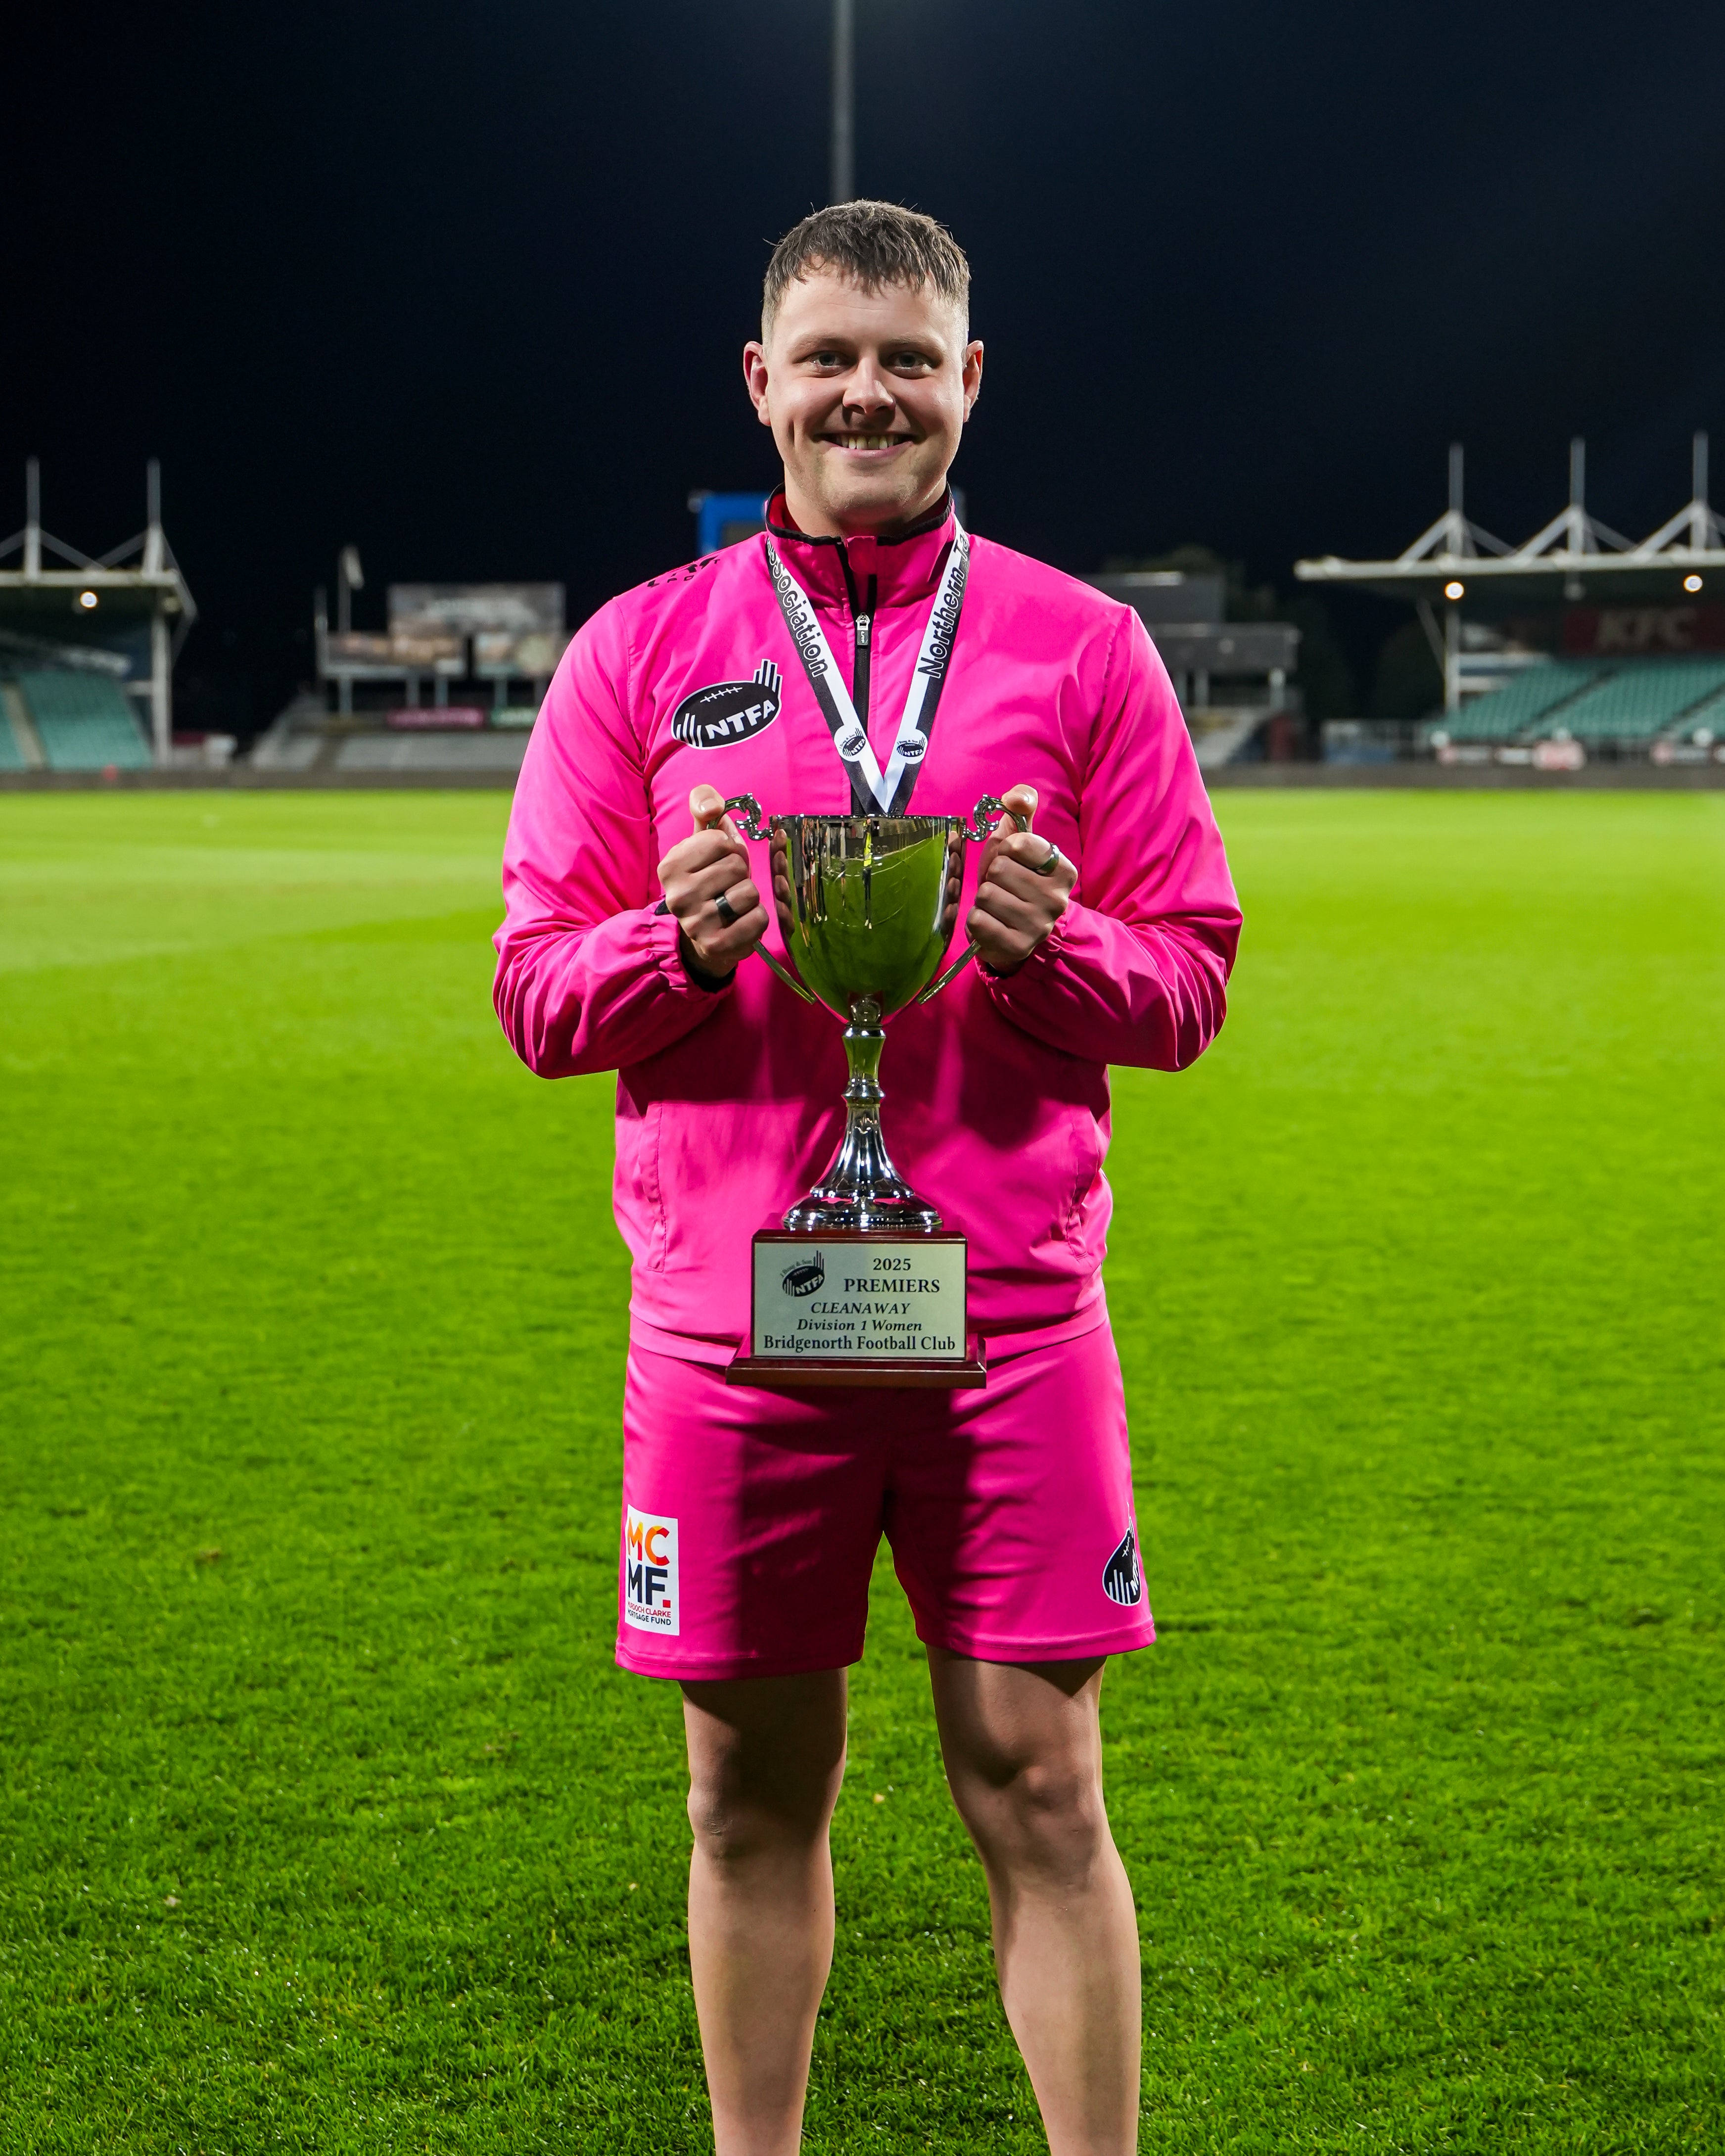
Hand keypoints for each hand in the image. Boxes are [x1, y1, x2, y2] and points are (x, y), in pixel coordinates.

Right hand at [658, 786, 769, 979]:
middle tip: (727, 886)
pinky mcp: (716, 945)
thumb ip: (704, 807)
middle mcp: (678, 896)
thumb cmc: (709, 878)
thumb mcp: (702, 839)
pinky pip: (758, 919)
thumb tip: (712, 807)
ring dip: (749, 896)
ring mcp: (696, 923)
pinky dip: (756, 918)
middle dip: (740, 874)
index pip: (721, 841)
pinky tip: (740, 922)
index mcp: (670, 866)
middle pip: (736, 866)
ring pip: (749, 892)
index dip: (728, 849)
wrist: (704, 933)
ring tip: (733, 903)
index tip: (717, 863)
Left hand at [967, 783, 1074, 976]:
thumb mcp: (1018, 845)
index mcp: (1063, 870)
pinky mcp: (1016, 947)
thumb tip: (1017, 797)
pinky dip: (977, 920)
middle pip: (999, 869)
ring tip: (997, 906)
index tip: (1012, 862)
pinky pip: (978, 920)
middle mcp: (1057, 899)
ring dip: (984, 899)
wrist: (1015, 933)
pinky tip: (991, 923)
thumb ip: (1021, 811)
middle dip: (992, 876)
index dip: (1006, 849)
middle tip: (1002, 888)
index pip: (1019, 843)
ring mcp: (1038, 926)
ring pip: (987, 894)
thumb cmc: (1014, 882)